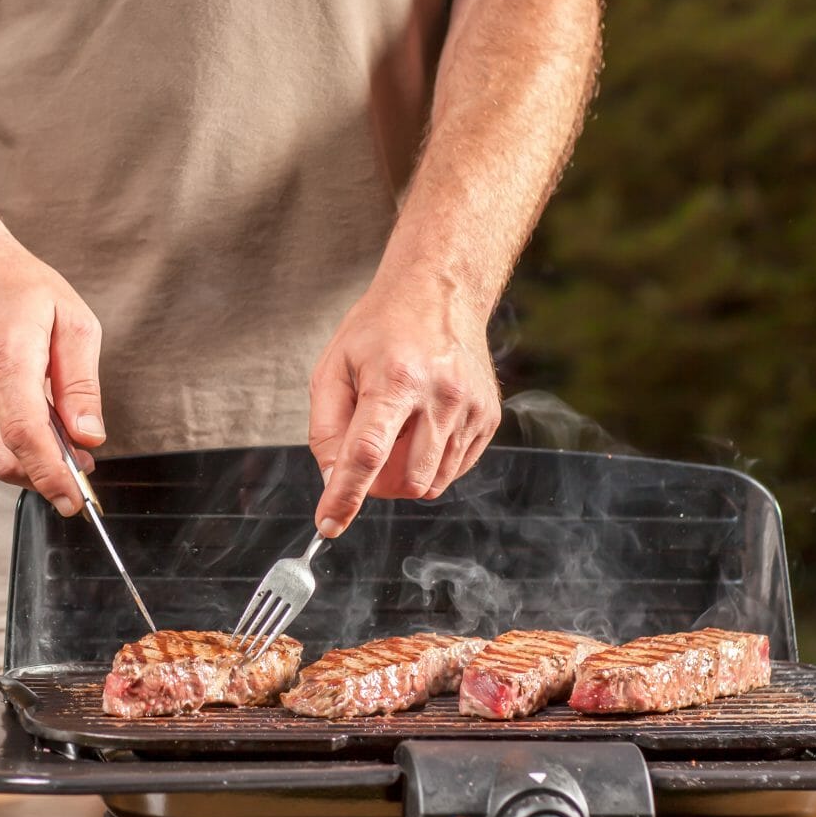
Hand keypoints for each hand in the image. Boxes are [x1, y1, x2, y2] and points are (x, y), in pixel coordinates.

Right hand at [0, 238, 104, 513]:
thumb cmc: (19, 289)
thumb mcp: (73, 322)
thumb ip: (81, 384)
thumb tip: (89, 436)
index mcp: (6, 356)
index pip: (25, 434)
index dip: (51, 474)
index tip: (75, 498)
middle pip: (6, 458)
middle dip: (46, 477)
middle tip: (80, 472)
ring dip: (30, 457)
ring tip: (58, 430)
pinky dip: (8, 438)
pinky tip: (22, 410)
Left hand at [307, 272, 501, 535]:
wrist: (439, 292)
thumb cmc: (380, 329)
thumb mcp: (333, 366)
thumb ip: (326, 427)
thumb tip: (332, 478)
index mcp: (396, 379)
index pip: (368, 453)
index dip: (345, 495)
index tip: (328, 524)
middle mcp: (441, 395)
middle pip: (406, 478)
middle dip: (379, 484)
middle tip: (367, 452)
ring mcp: (472, 408)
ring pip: (432, 482)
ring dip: (405, 473)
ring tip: (396, 428)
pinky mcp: (489, 417)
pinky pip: (454, 469)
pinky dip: (430, 463)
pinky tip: (421, 427)